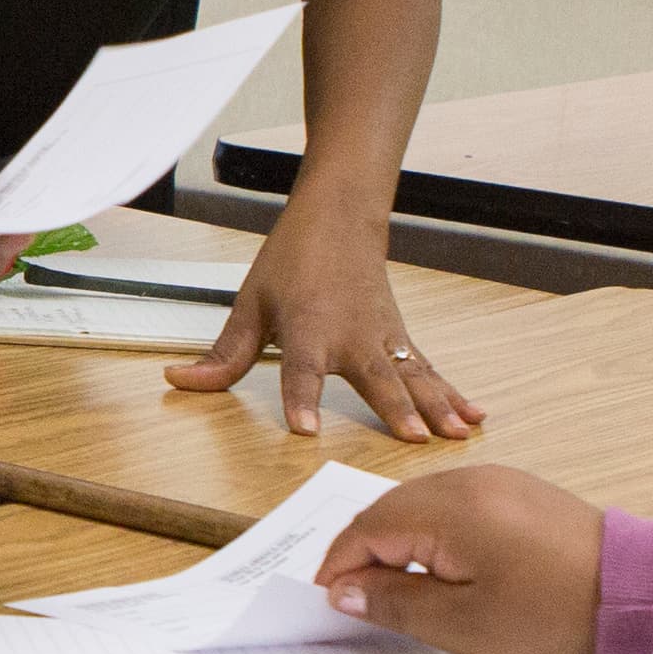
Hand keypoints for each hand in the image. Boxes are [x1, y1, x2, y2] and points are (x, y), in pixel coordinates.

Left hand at [166, 218, 483, 441]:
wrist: (340, 214)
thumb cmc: (294, 259)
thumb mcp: (250, 303)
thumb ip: (223, 354)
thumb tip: (179, 380)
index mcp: (307, 328)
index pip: (299, 370)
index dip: (300, 400)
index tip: (305, 430)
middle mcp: (350, 336)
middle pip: (375, 377)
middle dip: (395, 409)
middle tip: (413, 438)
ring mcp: (382, 337)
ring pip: (413, 376)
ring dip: (436, 406)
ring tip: (454, 435)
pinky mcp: (400, 339)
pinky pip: (428, 371)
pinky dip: (452, 393)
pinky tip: (473, 416)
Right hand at [314, 466, 605, 653]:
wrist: (637, 590)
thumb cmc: (552, 613)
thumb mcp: (462, 624)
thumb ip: (394, 603)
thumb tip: (343, 590)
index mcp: (447, 508)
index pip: (365, 528)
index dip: (339, 567)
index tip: (328, 604)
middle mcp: (467, 480)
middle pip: (388, 509)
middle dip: (364, 553)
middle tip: (355, 602)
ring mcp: (495, 480)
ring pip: (420, 505)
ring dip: (398, 543)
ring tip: (396, 592)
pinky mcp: (517, 490)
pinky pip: (453, 504)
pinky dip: (432, 534)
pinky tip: (440, 569)